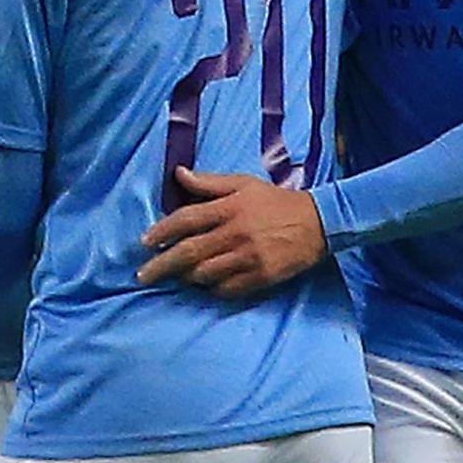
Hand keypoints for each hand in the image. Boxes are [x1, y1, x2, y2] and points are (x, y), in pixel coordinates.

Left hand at [137, 167, 327, 295]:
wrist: (320, 223)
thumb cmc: (276, 202)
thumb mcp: (243, 184)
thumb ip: (209, 183)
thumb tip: (178, 173)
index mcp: (229, 208)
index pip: (186, 220)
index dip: (162, 231)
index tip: (145, 242)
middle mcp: (236, 233)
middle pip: (189, 252)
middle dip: (161, 265)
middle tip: (143, 275)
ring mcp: (249, 258)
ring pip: (204, 274)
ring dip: (186, 277)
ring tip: (177, 277)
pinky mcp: (262, 277)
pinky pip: (227, 289)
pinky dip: (212, 289)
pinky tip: (206, 285)